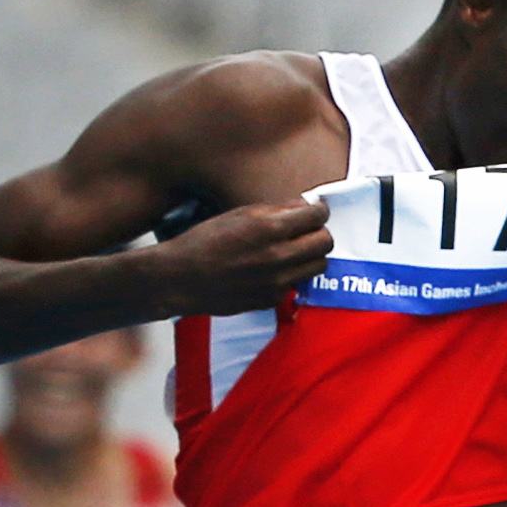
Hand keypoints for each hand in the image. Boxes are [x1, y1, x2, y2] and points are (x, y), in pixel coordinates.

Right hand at [145, 197, 332, 319]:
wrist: (180, 279)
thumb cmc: (205, 241)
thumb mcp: (239, 214)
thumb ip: (277, 210)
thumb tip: (306, 207)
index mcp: (269, 228)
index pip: (317, 216)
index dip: (317, 211)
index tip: (311, 212)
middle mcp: (277, 256)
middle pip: (325, 242)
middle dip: (317, 233)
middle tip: (304, 232)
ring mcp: (276, 282)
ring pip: (318, 266)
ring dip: (310, 256)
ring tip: (293, 251)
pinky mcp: (270, 300)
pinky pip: (296, 284)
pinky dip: (291, 275)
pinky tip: (272, 270)